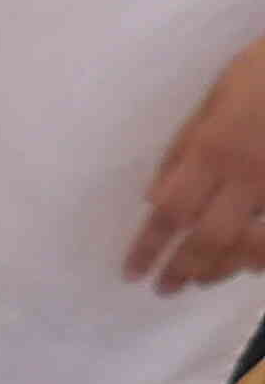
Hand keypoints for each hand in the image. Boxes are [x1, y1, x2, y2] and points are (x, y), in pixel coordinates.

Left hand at [130, 38, 264, 293]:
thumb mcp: (216, 95)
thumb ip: (185, 147)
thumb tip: (156, 196)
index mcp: (214, 149)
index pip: (169, 212)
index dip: (148, 247)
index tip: (132, 274)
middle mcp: (247, 175)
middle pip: (207, 239)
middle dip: (182, 269)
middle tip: (165, 288)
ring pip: (249, 246)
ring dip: (222, 268)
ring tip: (203, 280)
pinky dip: (262, 256)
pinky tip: (253, 264)